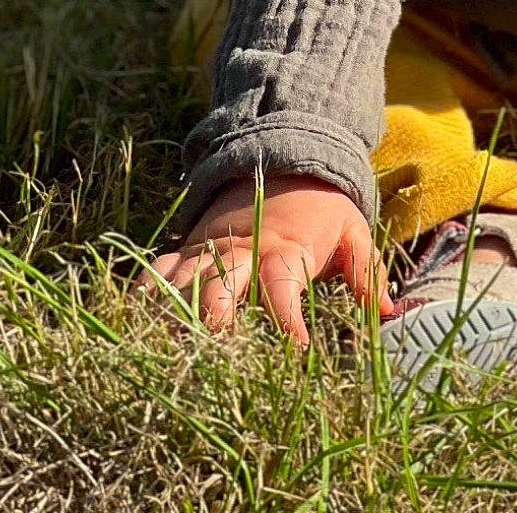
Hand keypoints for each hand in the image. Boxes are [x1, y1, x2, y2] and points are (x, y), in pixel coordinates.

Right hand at [144, 174, 392, 345]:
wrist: (285, 160)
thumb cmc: (322, 210)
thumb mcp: (353, 232)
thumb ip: (366, 272)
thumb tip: (387, 314)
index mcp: (283, 249)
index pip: (282, 288)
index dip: (287, 320)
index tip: (294, 353)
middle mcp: (240, 250)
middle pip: (218, 285)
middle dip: (211, 319)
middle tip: (208, 355)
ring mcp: (208, 248)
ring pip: (182, 280)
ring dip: (170, 314)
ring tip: (159, 351)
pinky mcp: (187, 247)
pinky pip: (158, 269)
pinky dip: (143, 294)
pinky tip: (129, 324)